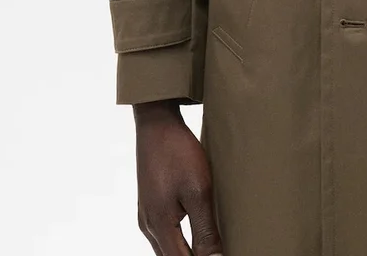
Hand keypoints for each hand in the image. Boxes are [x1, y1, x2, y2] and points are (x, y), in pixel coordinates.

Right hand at [133, 100, 223, 255]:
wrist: (157, 123)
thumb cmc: (177, 153)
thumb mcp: (198, 191)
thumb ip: (205, 230)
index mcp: (159, 226)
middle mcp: (149, 226)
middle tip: (219, 251)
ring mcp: (147, 215)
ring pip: (168, 249)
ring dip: (188, 252)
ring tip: (211, 248)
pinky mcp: (150, 204)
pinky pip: (166, 234)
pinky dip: (181, 241)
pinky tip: (196, 235)